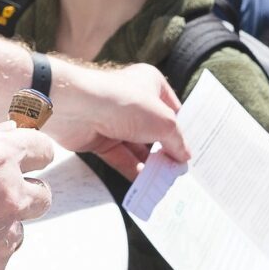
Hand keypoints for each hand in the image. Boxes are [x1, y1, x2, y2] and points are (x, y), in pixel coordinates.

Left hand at [46, 59, 186, 176]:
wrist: (75, 107)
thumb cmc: (122, 102)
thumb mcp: (163, 122)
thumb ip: (176, 141)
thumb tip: (185, 157)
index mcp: (151, 84)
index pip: (173, 110)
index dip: (183, 130)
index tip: (193, 152)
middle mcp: (133, 101)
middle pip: (156, 131)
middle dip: (167, 151)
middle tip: (181, 172)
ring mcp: (115, 121)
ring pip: (138, 147)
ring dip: (150, 164)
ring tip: (167, 183)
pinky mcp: (100, 139)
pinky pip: (120, 158)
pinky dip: (132, 170)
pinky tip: (146, 185)